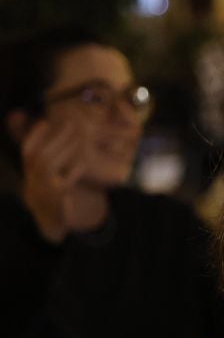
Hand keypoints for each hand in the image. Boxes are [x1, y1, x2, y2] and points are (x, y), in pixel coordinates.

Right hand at [18, 119, 87, 242]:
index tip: (45, 121)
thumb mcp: (42, 171)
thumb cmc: (49, 187)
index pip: (27, 151)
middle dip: (56, 138)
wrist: (50, 216)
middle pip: (41, 156)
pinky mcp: (58, 196)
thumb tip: (46, 126)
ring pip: (50, 165)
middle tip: (71, 124)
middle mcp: (32, 179)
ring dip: (65, 149)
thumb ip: (45, 152)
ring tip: (79, 137)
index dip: (34, 136)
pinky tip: (83, 161)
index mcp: (29, 171)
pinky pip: (66, 180)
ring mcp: (44, 188)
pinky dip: (75, 170)